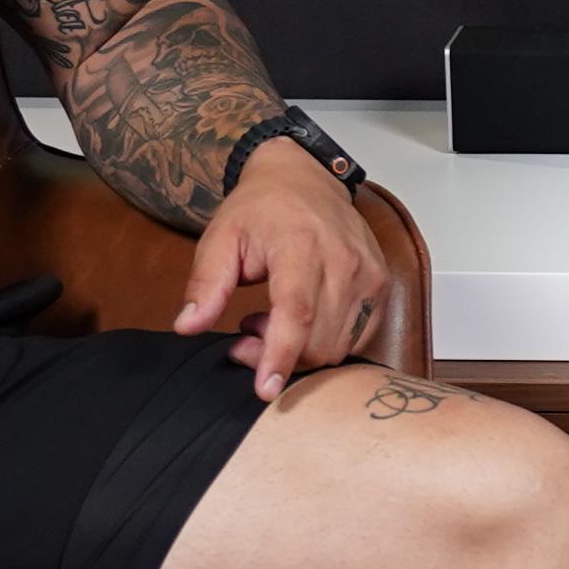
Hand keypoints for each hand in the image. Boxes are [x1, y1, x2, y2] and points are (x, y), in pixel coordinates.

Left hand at [181, 138, 386, 402]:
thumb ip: (206, 284)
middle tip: (243, 335)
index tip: (265, 390)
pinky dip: (325, 342)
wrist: (305, 177)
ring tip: (269, 320)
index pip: (296, 313)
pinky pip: (357, 337)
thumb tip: (187, 327)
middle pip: (318, 341)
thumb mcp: (220, 238)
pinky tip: (300, 319)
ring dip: (300, 350)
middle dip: (277, 356)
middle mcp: (344, 262)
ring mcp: (368, 275)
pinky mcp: (381, 285)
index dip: (280, 356)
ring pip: (338, 346)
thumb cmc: (259, 209)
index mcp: (301, 246)